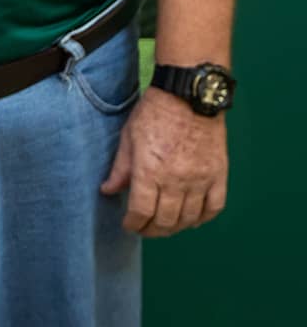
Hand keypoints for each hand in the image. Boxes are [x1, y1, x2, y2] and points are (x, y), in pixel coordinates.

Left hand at [100, 87, 227, 236]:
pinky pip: (214, 207)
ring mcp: (200, 179)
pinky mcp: (219, 175)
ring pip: (189, 218)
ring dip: (175, 227)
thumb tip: (108, 191)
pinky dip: (203, 218)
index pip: (141, 211)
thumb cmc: (154, 113)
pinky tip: (192, 220)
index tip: (129, 225)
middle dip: (152, 230)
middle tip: (145, 229)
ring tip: (165, 226)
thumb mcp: (128, 138)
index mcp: (149, 171)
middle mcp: (176, 180)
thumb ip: (120, 169)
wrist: (189, 96)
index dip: (133, 224)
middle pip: (165, 220)